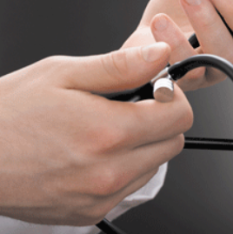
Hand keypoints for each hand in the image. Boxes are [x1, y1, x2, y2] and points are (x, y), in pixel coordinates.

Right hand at [0, 42, 192, 225]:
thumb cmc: (8, 113)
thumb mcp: (62, 74)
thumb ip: (120, 66)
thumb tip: (160, 54)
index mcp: (108, 132)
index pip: (179, 116)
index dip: (171, 96)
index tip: (155, 89)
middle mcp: (109, 171)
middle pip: (174, 143)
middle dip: (161, 120)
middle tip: (130, 107)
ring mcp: (100, 197)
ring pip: (155, 166)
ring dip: (144, 146)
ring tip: (105, 130)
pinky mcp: (89, 214)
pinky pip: (130, 187)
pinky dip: (124, 168)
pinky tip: (94, 153)